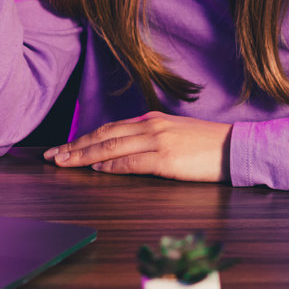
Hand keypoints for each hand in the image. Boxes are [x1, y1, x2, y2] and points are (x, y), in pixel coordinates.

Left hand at [43, 112, 230, 182]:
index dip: (84, 138)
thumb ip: (149, 139)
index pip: (109, 129)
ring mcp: (158, 141)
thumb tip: (124, 150)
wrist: (235, 147)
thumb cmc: (207, 145)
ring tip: (64, 163)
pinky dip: (111, 165)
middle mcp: (151, 127)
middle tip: (52, 156)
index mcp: (151, 120)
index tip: (63, 147)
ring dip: (85, 156)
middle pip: (104, 135)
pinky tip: (96, 168)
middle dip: (75, 146)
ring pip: (112, 147)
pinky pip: (132, 162)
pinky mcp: (167, 158)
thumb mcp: (175, 135)